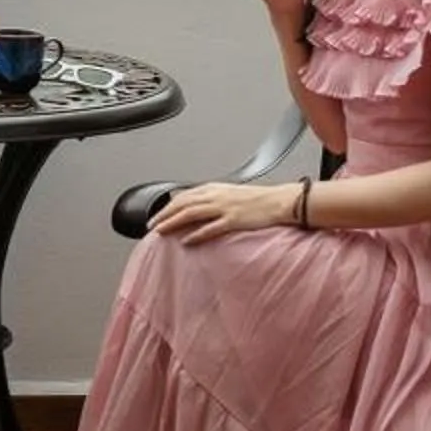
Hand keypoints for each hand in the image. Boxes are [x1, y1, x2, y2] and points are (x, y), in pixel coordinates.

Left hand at [150, 182, 297, 243]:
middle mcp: (216, 196)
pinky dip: (196, 234)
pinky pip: (211, 227)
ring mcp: (224, 207)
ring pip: (191, 213)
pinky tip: (187, 240)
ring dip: (173, 222)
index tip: (156, 217)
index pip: (183, 196)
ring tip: (161, 231)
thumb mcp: (229, 194)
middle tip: (151, 225)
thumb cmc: (256, 200)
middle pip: (182, 203)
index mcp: (214, 189)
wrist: (279, 202)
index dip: (167, 207)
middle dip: (164, 214)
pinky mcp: (234, 220)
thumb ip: (211, 199)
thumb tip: (194, 207)